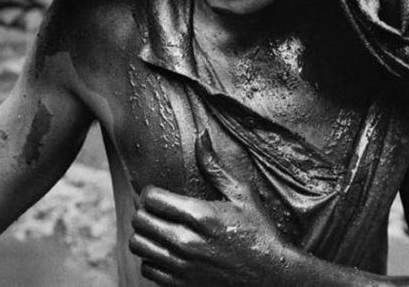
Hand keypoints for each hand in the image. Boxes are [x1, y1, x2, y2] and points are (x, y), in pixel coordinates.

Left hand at [129, 131, 290, 286]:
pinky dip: (151, 258)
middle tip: (155, 209)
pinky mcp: (181, 284)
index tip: (158, 193)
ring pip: (139, 246)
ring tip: (157, 228)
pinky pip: (147, 269)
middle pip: (140, 222)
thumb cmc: (258, 231)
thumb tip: (201, 135)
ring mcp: (183, 266)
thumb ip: (214, 166)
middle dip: (144, 211)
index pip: (152, 199)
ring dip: (144, 234)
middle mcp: (188, 242)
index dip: (150, 192)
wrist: (270, 274)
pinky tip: (165, 250)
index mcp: (201, 216)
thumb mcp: (242, 193)